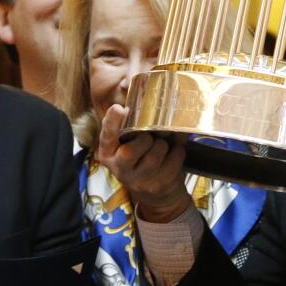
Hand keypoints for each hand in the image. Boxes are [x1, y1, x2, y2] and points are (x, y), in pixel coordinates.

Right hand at [95, 104, 192, 221]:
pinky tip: (173, 154)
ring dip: (163, 145)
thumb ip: (130, 125)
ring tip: (162, 147)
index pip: (107, 137)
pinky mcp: (158, 185)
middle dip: (146, 138)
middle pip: (132, 149)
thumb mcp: (128, 144)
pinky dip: (177, 152)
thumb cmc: (141, 159)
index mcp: (108, 153)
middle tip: (151, 138)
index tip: (119, 108)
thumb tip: (142, 91)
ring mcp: (139, 180)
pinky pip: (174, 158)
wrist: (155, 195)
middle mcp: (120, 168)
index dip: (112, 123)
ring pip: (155, 153)